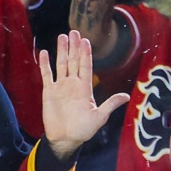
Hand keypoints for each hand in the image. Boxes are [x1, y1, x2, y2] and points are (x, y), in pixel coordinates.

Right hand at [41, 30, 128, 158]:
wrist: (65, 138)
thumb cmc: (83, 129)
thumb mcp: (99, 117)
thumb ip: (110, 104)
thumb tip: (126, 95)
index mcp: (85, 88)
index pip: (85, 66)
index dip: (85, 53)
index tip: (85, 40)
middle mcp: (73, 84)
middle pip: (73, 61)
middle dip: (74, 46)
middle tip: (74, 31)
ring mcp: (60, 87)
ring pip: (61, 64)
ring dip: (61, 51)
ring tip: (62, 37)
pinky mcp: (49, 92)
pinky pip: (46, 75)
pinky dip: (45, 64)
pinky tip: (44, 53)